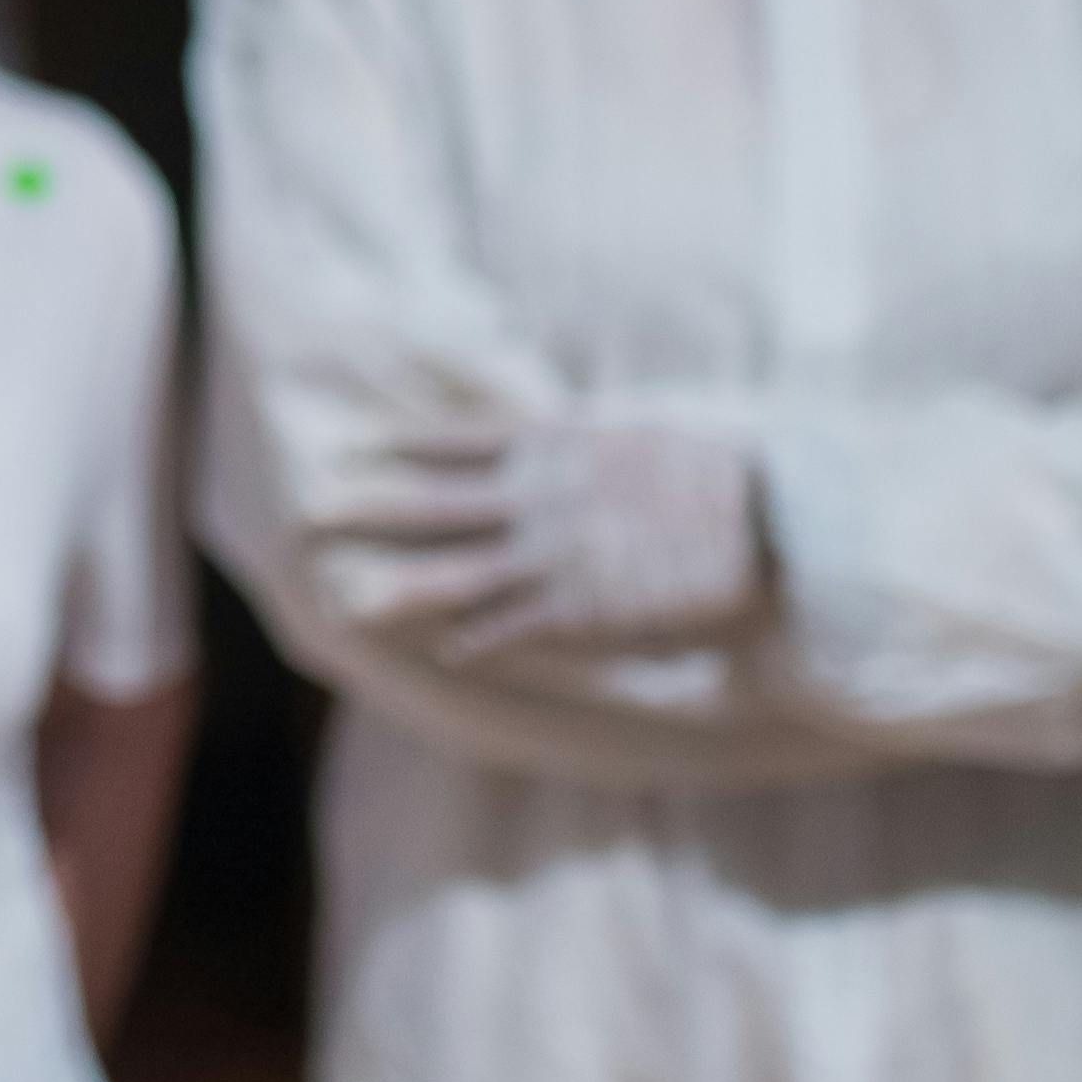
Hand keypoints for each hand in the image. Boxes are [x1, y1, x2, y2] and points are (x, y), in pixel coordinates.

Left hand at [337, 416, 764, 668]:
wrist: (769, 519)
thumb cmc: (718, 471)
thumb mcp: (640, 431)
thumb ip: (583, 442)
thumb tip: (549, 437)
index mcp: (556, 443)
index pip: (455, 438)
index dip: (400, 443)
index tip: (355, 444)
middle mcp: (539, 495)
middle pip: (431, 500)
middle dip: (367, 505)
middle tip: (312, 507)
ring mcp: (555, 556)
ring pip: (454, 572)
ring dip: (398, 585)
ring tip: (348, 596)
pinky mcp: (582, 609)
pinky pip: (511, 627)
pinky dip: (477, 639)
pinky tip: (448, 650)